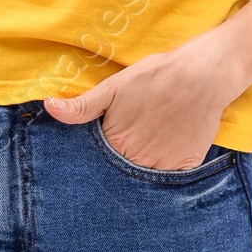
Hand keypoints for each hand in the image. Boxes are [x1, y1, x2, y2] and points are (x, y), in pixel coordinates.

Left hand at [41, 31, 240, 169]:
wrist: (203, 74)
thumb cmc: (155, 77)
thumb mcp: (114, 87)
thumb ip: (81, 106)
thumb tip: (49, 108)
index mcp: (116, 145)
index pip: (99, 162)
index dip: (102, 153)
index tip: (109, 141)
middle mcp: (138, 162)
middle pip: (123, 171)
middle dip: (123, 161)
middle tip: (136, 135)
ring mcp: (164, 167)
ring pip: (147, 176)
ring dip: (145, 165)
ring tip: (152, 139)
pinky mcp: (187, 166)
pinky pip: (172, 177)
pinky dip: (169, 167)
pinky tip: (169, 146)